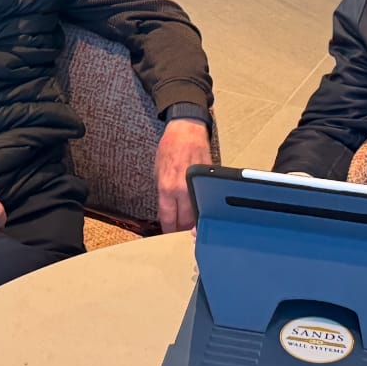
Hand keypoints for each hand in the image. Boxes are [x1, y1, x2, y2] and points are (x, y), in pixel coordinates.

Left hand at [155, 118, 210, 232]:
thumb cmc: (170, 147)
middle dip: (182, 230)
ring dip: (194, 222)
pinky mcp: (209, 180)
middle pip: (185, 221)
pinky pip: (206, 199)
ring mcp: (197, 185)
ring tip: (192, 228)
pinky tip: (201, 210)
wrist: (186, 130)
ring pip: (198, 213)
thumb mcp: (157, 171)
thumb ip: (163, 193)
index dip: (168, 230)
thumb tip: (167, 210)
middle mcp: (182, 189)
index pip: (168, 219)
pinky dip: (204, 206)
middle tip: (181, 236)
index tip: (168, 236)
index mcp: (167, 188)